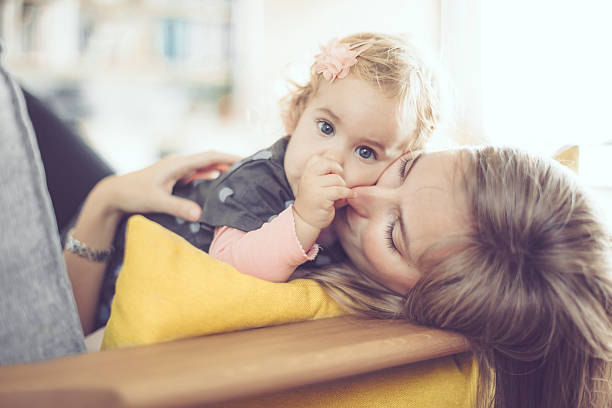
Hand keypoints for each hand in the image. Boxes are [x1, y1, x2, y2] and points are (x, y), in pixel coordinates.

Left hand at [99, 151, 239, 221]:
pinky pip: (198, 174)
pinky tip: (218, 182)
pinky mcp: (175, 178)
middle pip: (210, 160)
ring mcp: (177, 170)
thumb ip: (179, 207)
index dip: (228, 157)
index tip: (245, 159)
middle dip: (229, 161)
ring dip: (221, 169)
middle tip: (248, 167)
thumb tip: (200, 215)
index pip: (209, 157)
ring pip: (205, 167)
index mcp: (178, 164)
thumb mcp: (157, 201)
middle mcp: (180, 164)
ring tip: (239, 174)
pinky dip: (210, 176)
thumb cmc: (134, 194)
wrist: (115, 194)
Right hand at [293, 155, 354, 230]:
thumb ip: (322, 171)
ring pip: (336, 179)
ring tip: (340, 193)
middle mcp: (308, 178)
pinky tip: (351, 195)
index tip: (335, 172)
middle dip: (337, 171)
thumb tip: (335, 155)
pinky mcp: (321, 197)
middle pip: (328, 164)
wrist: (305, 220)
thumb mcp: (314, 183)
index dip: (330, 163)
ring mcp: (313, 187)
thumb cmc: (314, 201)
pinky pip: (340, 190)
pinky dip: (348, 193)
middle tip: (339, 180)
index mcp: (306, 173)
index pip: (318, 158)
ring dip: (342, 186)